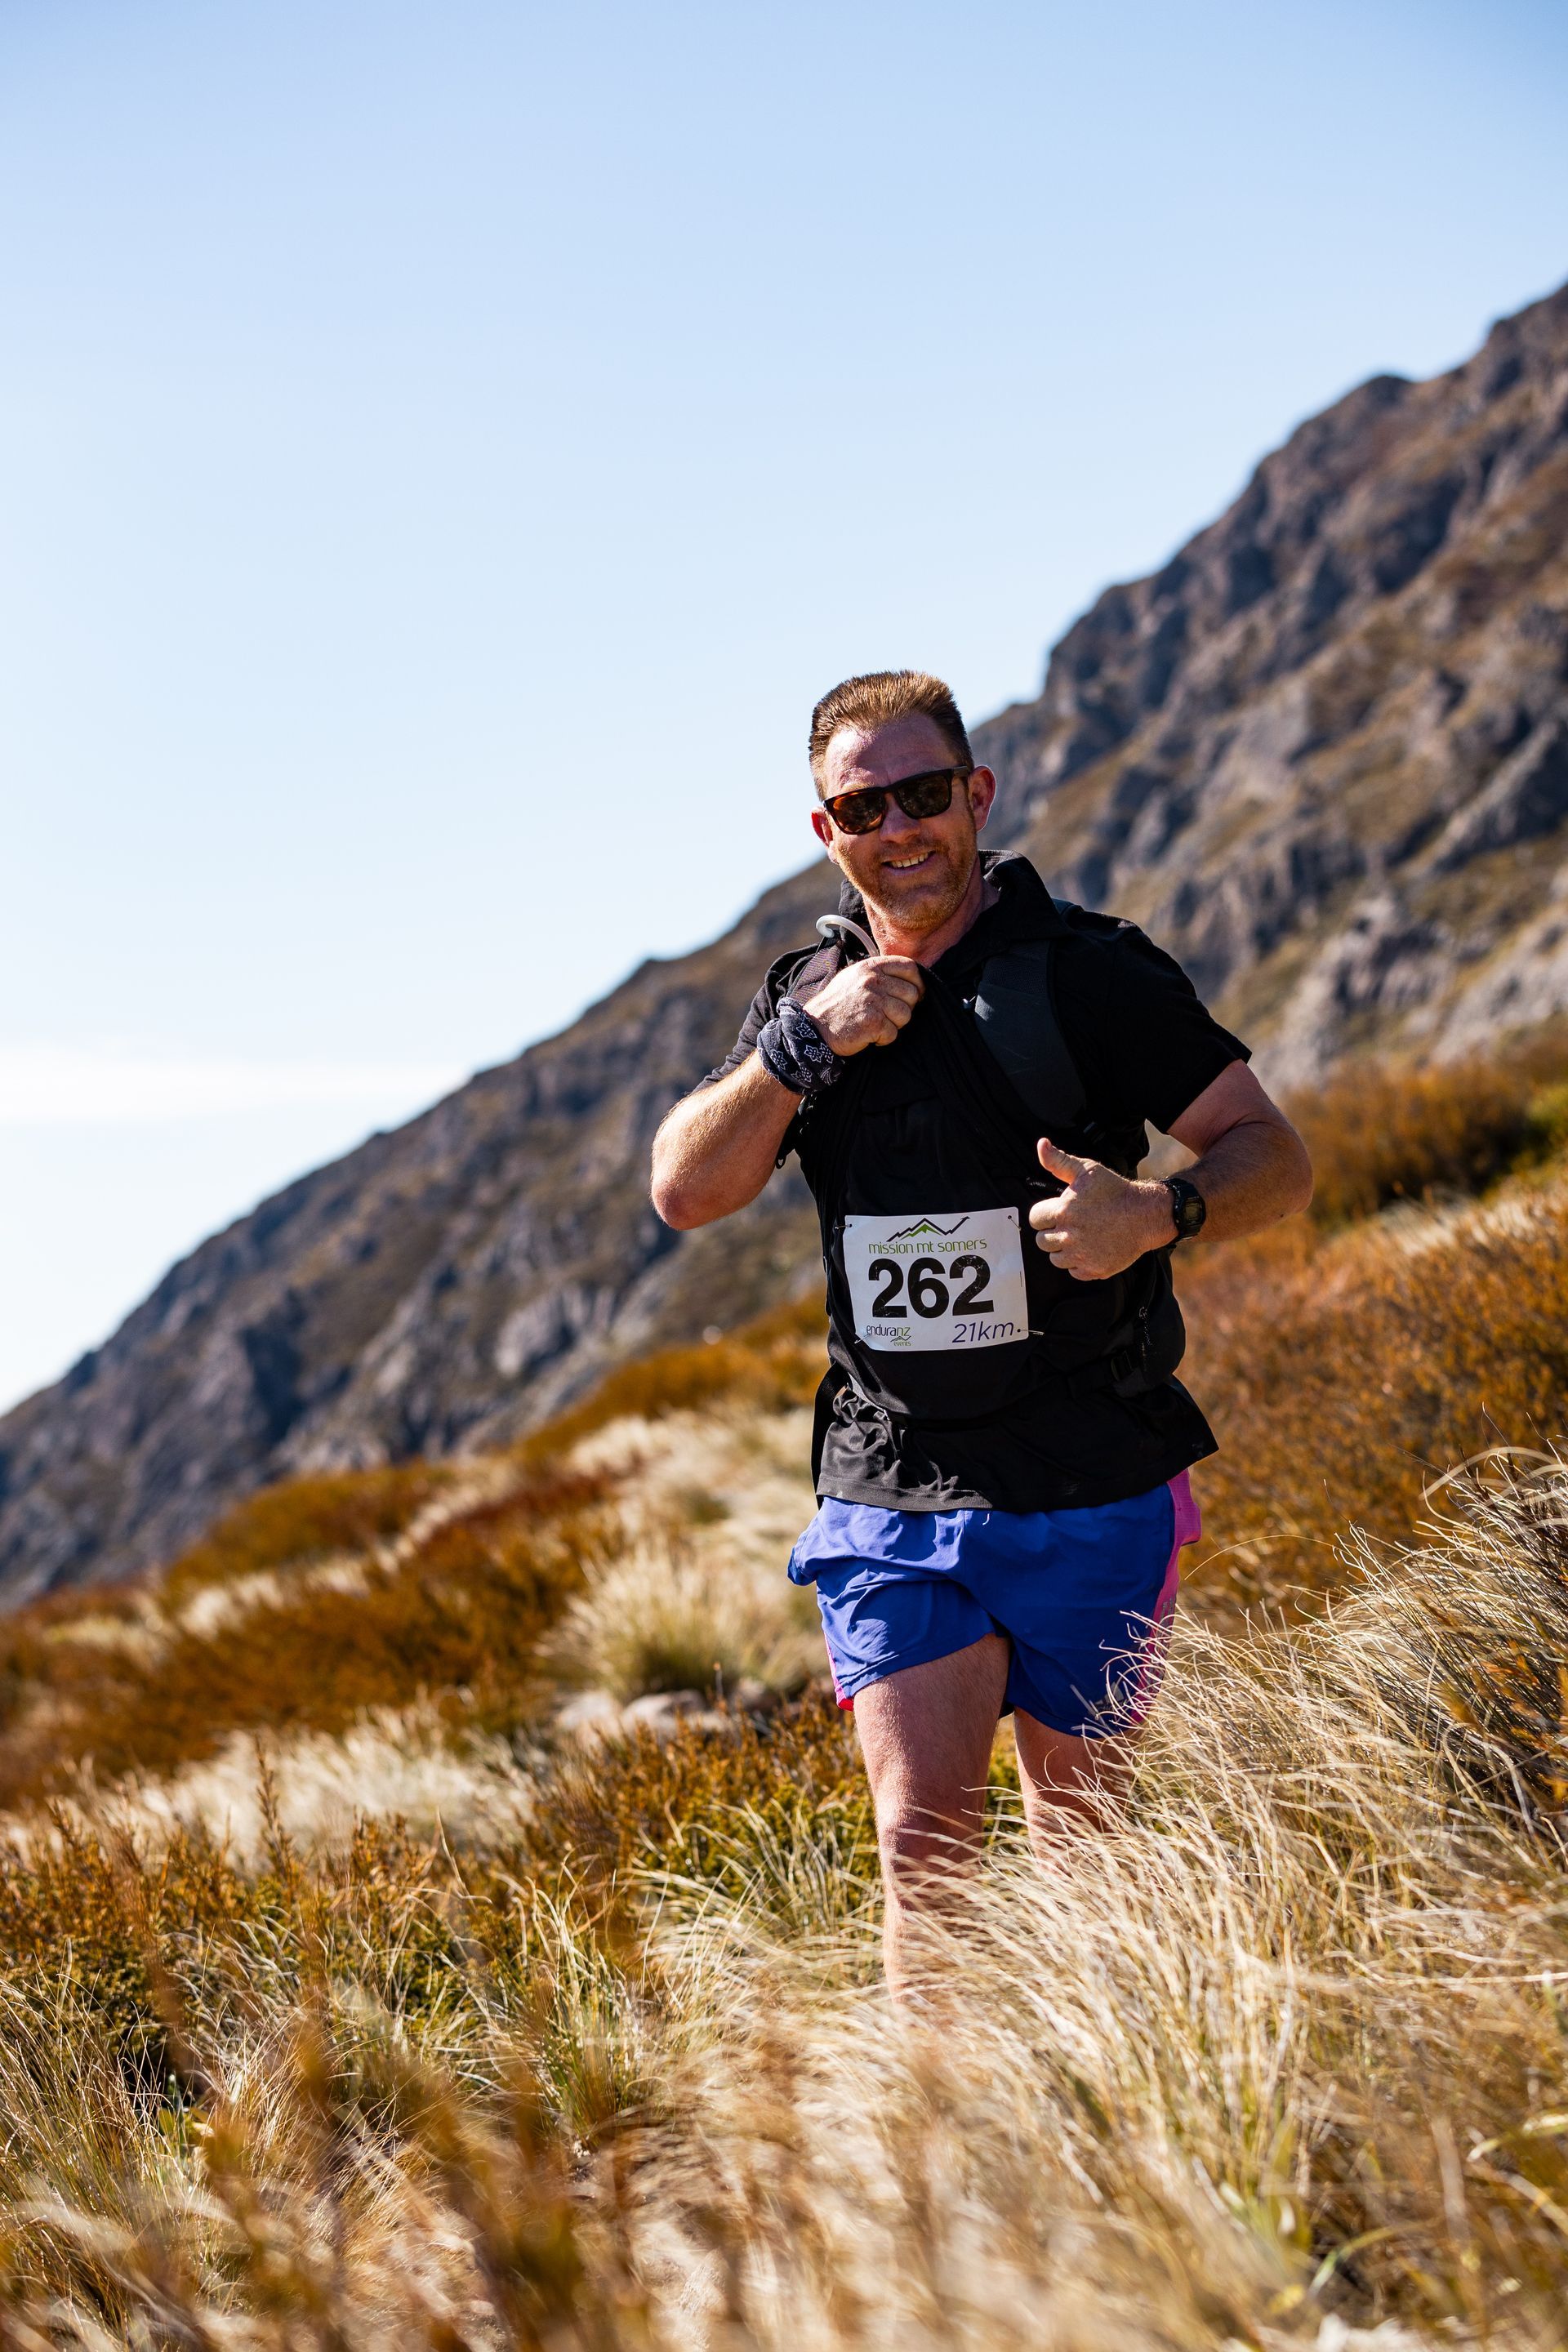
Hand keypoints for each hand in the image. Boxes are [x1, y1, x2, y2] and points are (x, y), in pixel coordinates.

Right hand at [800, 956, 924, 1053]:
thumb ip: (878, 973)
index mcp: (871, 967)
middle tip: (887, 1015)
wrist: (814, 1026)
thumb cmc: (836, 1004)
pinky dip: (883, 1039)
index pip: (909, 967)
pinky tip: (868, 1035)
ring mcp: (873, 1001)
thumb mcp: (854, 977)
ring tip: (876, 1025)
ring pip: (905, 1015)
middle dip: (904, 1008)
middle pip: (911, 994)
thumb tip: (908, 978)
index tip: (915, 994)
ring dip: (894, 1025)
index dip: (917, 983)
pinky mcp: (873, 1022)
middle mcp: (873, 981)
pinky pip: (893, 1034)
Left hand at [1028, 1138, 1173, 1279]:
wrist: (1145, 1215)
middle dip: (1052, 1232)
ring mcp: (1082, 1255)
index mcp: (1063, 1211)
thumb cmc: (1115, 1191)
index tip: (1057, 1212)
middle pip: (1042, 1241)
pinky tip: (1091, 1248)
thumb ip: (1058, 1161)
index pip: (1034, 1219)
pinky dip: (1079, 1263)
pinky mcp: (1094, 1270)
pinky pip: (1073, 1271)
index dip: (1044, 1214)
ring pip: (1055, 1259)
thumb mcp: (1087, 1170)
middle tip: (1071, 1224)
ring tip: (1080, 1236)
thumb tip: (1041, 1144)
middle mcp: (1069, 1236)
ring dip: (1063, 1249)